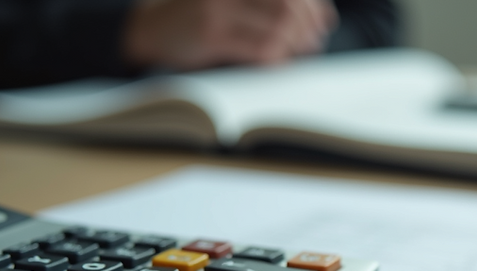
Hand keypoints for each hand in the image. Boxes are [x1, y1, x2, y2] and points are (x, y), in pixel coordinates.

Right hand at [124, 0, 337, 69]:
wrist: (151, 27)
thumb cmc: (199, 14)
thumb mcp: (231, 2)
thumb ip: (263, 4)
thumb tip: (313, 17)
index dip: (312, 5)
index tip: (324, 20)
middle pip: (286, 3)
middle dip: (308, 24)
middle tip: (315, 40)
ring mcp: (218, 10)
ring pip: (278, 25)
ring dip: (296, 42)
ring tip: (299, 51)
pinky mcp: (211, 36)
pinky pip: (259, 48)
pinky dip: (277, 56)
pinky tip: (278, 59)